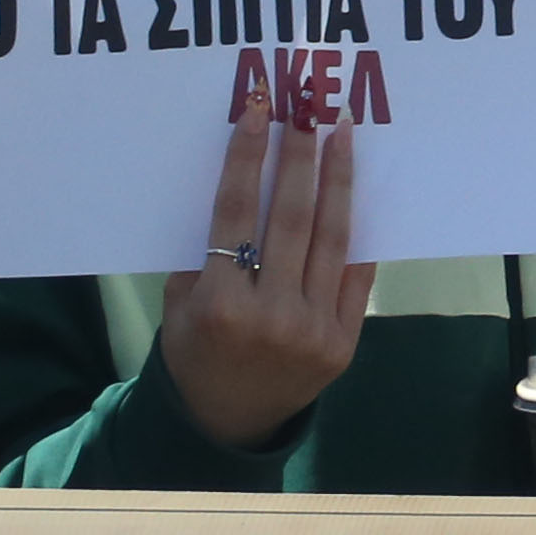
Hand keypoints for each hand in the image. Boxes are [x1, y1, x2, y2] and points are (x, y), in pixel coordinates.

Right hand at [157, 100, 374, 450]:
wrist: (227, 424)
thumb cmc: (195, 355)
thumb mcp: (178, 310)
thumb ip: (204, 256)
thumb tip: (242, 180)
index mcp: (218, 305)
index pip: (235, 214)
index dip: (246, 158)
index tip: (259, 111)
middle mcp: (270, 315)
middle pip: (292, 217)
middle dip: (301, 157)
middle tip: (310, 109)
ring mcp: (312, 329)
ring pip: (332, 237)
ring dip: (338, 178)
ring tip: (343, 131)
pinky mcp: (344, 340)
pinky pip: (355, 273)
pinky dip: (355, 232)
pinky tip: (357, 190)